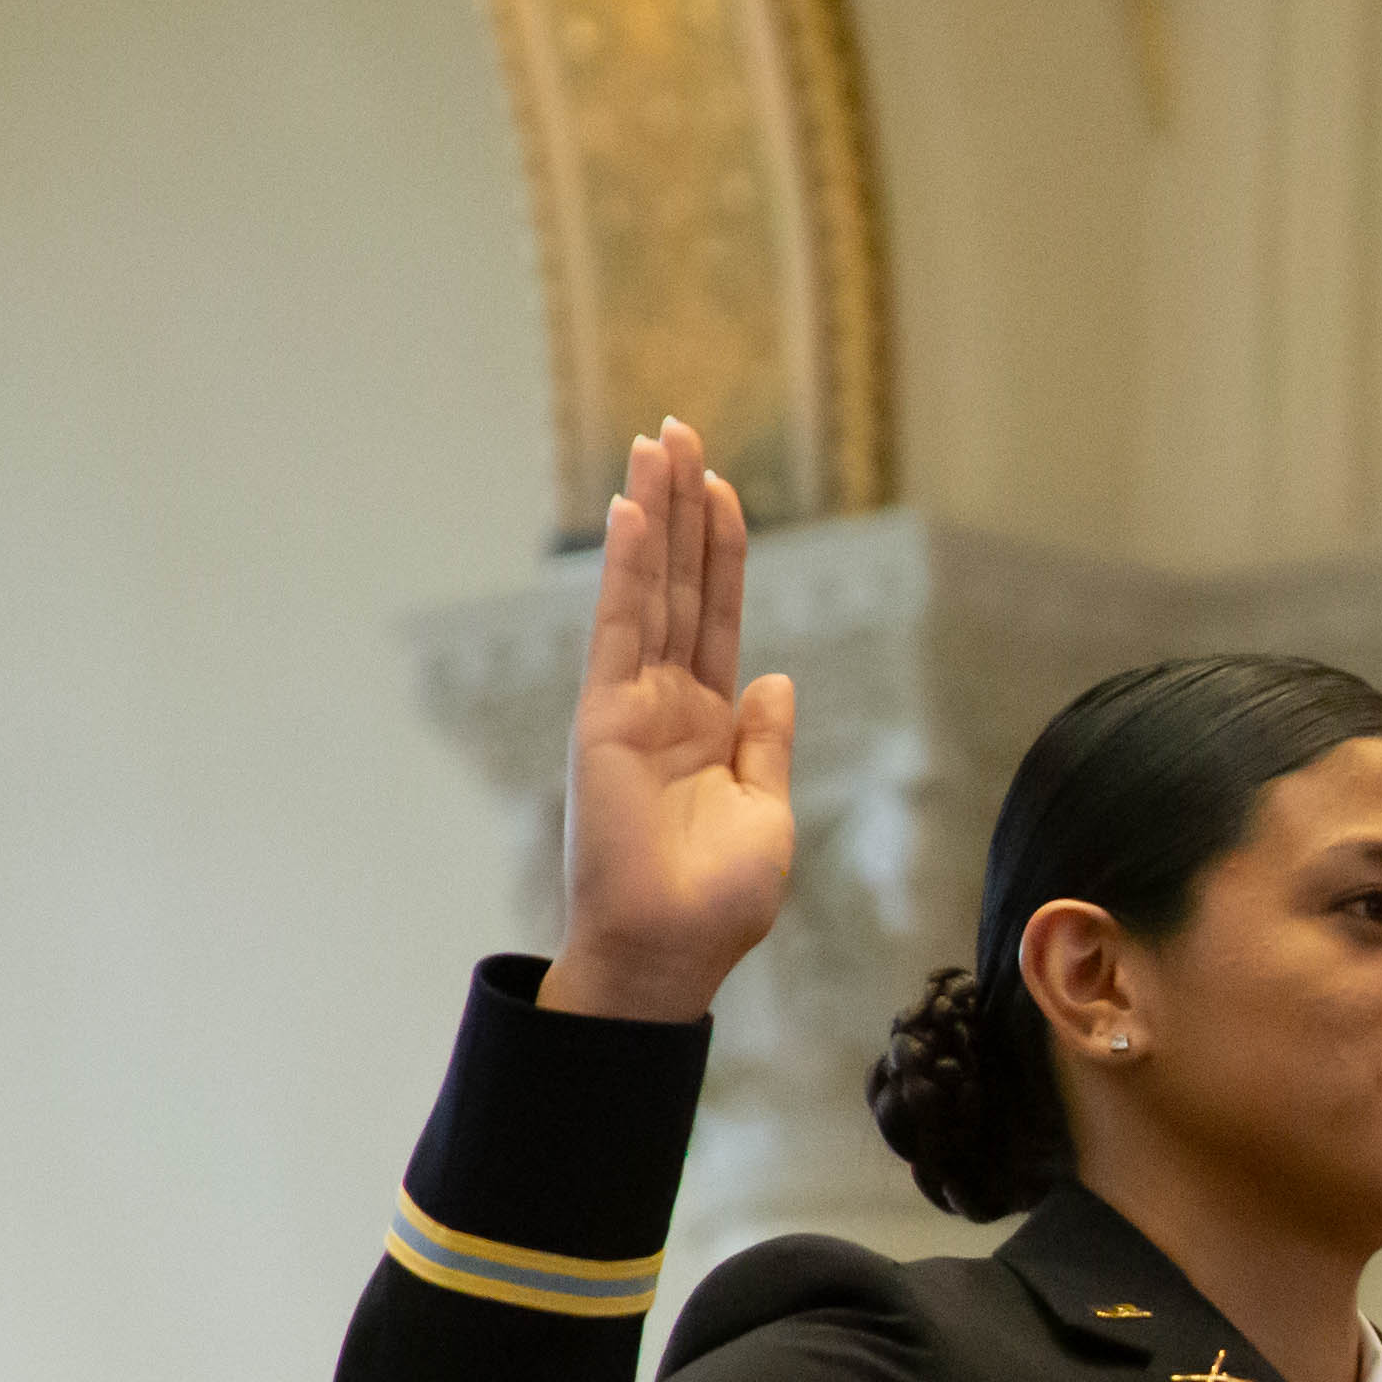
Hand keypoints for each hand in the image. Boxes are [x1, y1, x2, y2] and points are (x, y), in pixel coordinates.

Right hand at [536, 419, 796, 1021]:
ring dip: (654, 513)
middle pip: (677, 582)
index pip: (715, 615)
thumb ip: (767, 742)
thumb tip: (776, 678)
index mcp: (708, 724)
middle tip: (681, 428)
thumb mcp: (767, 811)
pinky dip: (625, 569)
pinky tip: (631, 511)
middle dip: (681, 505)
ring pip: (648, 588)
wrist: (669, 954)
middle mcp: (665, 702)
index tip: (722, 485)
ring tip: (661, 439)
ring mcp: (631, 705)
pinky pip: (619, 629)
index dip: (720, 549)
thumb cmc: (716, 903)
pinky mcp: (604, 719)